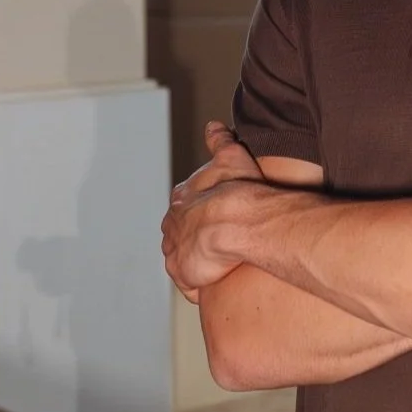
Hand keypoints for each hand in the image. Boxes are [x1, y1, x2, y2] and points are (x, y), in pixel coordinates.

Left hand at [162, 122, 264, 297]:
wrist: (239, 222)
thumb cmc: (239, 190)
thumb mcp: (231, 157)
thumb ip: (220, 141)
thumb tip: (213, 125)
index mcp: (181, 200)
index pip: (183, 209)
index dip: (199, 215)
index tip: (215, 220)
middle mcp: (172, 226)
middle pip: (179, 237)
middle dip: (195, 242)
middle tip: (220, 247)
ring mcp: (176, 252)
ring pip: (183, 261)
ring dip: (198, 264)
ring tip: (221, 267)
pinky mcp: (183, 275)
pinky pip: (191, 286)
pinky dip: (202, 286)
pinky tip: (219, 283)